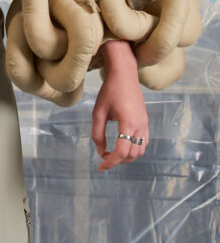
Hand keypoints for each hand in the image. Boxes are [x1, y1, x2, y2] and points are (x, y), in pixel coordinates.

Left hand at [91, 40, 148, 171]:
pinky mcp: (145, 121)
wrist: (124, 75)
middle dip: (118, 160)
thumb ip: (97, 133)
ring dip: (127, 156)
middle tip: (103, 158)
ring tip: (112, 153)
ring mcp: (145, 124)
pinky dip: (133, 149)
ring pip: (140, 151)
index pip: (122, 151)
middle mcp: (140, 125)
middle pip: (132, 155)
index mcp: (128, 122)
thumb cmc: (109, 91)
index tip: (100, 167)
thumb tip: (100, 151)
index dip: (110, 162)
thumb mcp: (98, 112)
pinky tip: (121, 145)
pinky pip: (143, 142)